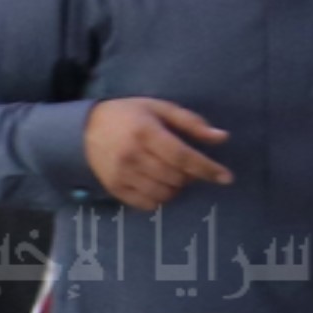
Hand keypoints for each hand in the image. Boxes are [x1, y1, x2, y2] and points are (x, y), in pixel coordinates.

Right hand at [80, 97, 234, 208]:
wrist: (85, 129)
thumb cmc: (129, 115)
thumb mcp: (160, 108)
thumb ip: (191, 122)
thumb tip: (222, 138)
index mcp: (145, 132)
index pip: (182, 156)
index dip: (207, 168)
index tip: (227, 178)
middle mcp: (132, 155)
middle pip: (176, 177)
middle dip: (191, 176)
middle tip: (188, 166)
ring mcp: (121, 174)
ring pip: (164, 193)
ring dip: (177, 188)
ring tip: (173, 173)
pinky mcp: (114, 188)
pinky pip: (147, 204)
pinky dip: (160, 197)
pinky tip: (158, 183)